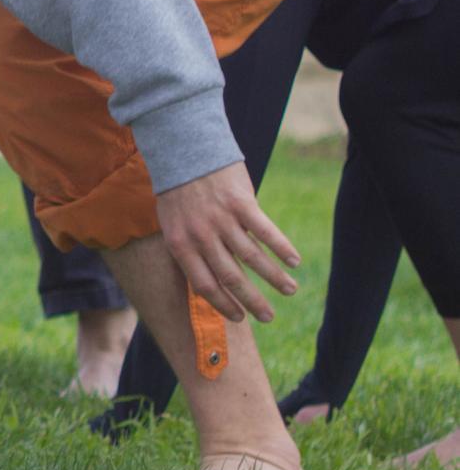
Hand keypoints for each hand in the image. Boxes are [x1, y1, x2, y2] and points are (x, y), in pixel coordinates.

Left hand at [156, 161, 298, 323]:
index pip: (204, 286)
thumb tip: (216, 278)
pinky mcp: (240, 203)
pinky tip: (294, 261)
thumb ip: (193, 249)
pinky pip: (266, 232)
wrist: (183, 151)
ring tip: (290, 290)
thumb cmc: (179, 191)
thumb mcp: (175, 224)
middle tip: (269, 317)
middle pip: (231, 278)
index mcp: (180, 245)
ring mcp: (221, 220)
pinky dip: (282, 249)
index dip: (224, 305)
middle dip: (253, 302)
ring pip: (253, 259)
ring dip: (275, 278)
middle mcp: (201, 236)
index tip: (240, 318)